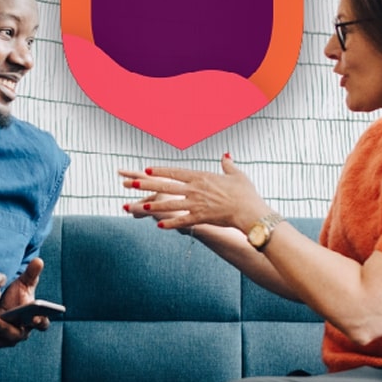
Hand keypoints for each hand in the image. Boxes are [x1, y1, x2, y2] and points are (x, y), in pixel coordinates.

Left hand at [0, 257, 45, 347]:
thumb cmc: (15, 294)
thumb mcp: (23, 283)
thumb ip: (31, 273)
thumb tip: (38, 260)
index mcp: (33, 319)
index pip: (42, 324)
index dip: (40, 321)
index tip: (36, 317)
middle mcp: (20, 332)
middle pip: (16, 334)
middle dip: (6, 328)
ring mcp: (5, 338)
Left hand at [121, 156, 269, 232]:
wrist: (249, 211)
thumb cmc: (245, 193)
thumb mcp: (236, 175)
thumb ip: (228, 165)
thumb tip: (226, 155)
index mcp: (201, 177)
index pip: (176, 172)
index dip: (160, 171)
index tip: (147, 170)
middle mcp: (195, 189)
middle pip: (166, 186)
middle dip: (147, 185)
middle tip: (131, 183)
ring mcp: (196, 204)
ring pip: (170, 204)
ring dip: (153, 205)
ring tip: (139, 205)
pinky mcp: (200, 218)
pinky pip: (182, 221)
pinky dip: (171, 224)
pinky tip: (159, 226)